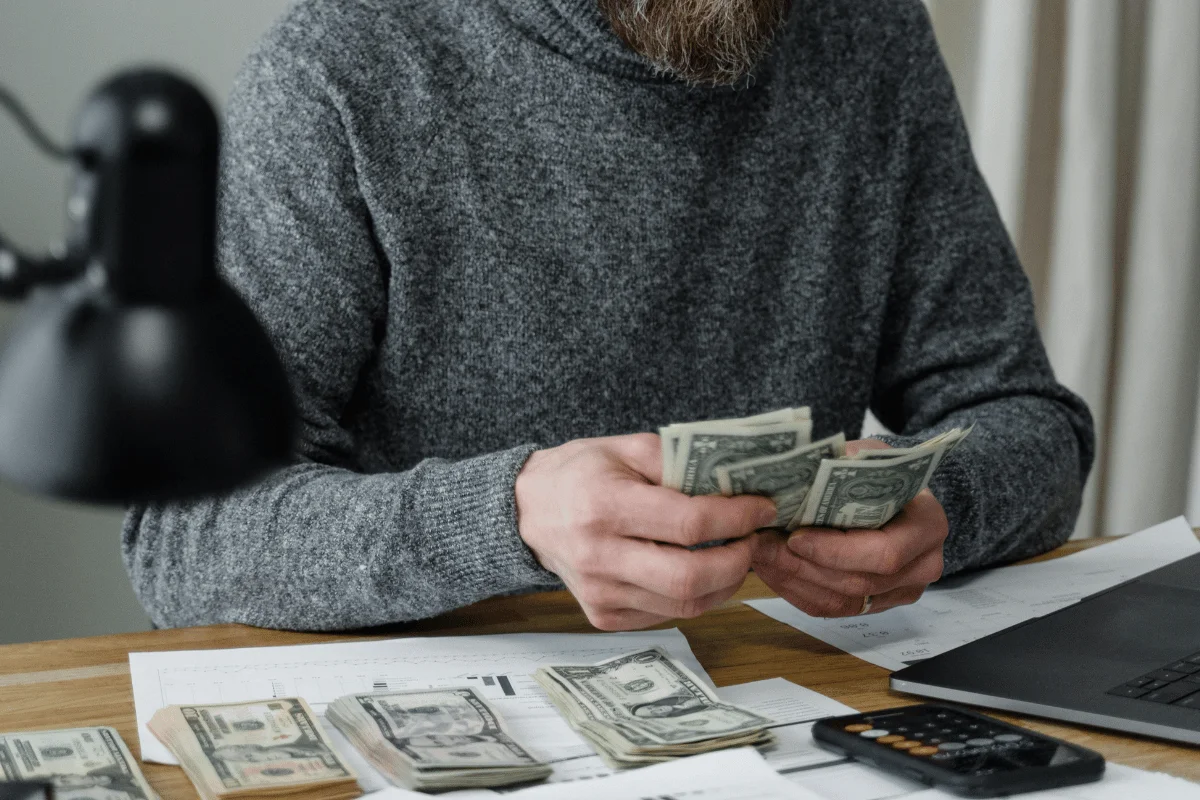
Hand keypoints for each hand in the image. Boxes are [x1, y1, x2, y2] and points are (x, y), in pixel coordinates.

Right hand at [516, 433, 776, 630]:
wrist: (530, 510)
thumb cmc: (582, 473)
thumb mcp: (627, 448)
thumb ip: (680, 462)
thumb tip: (736, 485)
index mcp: (605, 507)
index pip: (689, 524)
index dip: (737, 518)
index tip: (761, 508)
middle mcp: (599, 557)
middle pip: (690, 578)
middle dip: (738, 561)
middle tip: (752, 540)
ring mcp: (599, 594)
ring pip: (685, 605)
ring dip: (725, 582)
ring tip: (734, 554)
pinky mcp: (603, 616)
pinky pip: (667, 615)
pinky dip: (694, 595)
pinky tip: (699, 570)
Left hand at [750, 439, 947, 616]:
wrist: (896, 494)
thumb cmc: (880, 472)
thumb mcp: (869, 455)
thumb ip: (844, 462)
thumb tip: (804, 470)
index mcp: (927, 526)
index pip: (884, 552)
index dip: (836, 551)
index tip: (794, 537)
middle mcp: (922, 565)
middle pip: (858, 582)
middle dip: (804, 567)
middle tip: (762, 547)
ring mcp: (901, 590)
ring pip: (842, 601)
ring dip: (794, 581)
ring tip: (760, 557)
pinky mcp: (876, 604)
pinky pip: (834, 608)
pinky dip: (798, 591)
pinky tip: (772, 571)